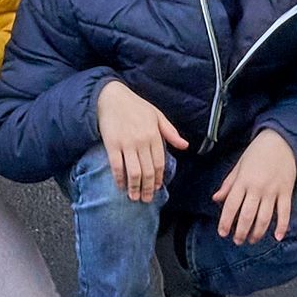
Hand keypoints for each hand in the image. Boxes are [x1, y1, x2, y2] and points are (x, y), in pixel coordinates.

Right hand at [96, 83, 183, 204]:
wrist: (111, 97)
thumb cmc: (135, 106)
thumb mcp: (157, 115)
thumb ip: (170, 132)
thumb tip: (185, 146)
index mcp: (154, 135)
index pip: (160, 163)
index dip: (159, 178)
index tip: (158, 188)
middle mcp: (142, 141)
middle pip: (147, 171)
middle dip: (148, 188)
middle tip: (147, 199)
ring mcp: (126, 143)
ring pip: (133, 172)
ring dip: (135, 188)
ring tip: (134, 198)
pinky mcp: (112, 144)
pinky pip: (117, 166)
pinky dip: (119, 178)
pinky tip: (121, 186)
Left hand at [213, 132, 296, 247]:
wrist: (281, 141)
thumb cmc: (257, 153)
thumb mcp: (239, 166)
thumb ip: (228, 184)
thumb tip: (216, 199)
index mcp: (243, 181)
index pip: (231, 205)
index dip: (225, 222)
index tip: (222, 233)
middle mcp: (257, 188)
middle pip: (247, 215)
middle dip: (241, 232)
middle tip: (237, 241)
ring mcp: (273, 191)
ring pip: (264, 217)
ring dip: (257, 232)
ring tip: (252, 240)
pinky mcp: (286, 192)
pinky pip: (284, 212)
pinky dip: (282, 226)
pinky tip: (277, 237)